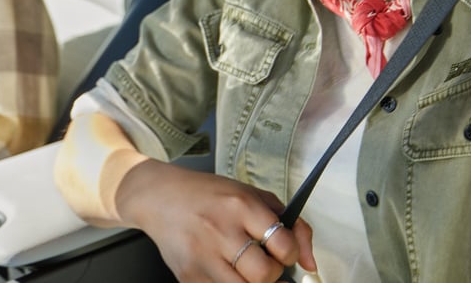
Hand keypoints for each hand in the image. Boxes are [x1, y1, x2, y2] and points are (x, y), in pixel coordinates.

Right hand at [117, 160, 316, 281]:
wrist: (160, 197)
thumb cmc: (211, 196)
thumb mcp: (253, 196)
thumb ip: (292, 224)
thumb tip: (310, 263)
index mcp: (241, 205)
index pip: (283, 243)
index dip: (289, 253)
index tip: (283, 251)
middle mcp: (221, 230)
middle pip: (264, 275)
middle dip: (273, 275)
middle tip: (266, 266)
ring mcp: (202, 256)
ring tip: (248, 271)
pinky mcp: (188, 276)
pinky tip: (229, 275)